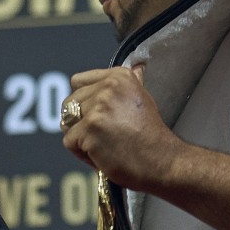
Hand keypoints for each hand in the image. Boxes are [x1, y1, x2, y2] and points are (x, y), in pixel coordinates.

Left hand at [61, 65, 183, 191]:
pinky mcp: (89, 129)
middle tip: (103, 136)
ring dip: (80, 137)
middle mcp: (107, 88)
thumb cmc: (152, 136)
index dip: (84, 102)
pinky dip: (81, 153)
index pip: (78, 82)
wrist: (162, 161)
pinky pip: (69, 141)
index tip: (99, 116)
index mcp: (119, 77)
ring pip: (67, 122)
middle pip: (70, 103)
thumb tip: (136, 68)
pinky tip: (101, 156)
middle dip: (80, 122)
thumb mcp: (144, 99)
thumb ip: (130, 84)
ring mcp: (98, 108)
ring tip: (102, 145)